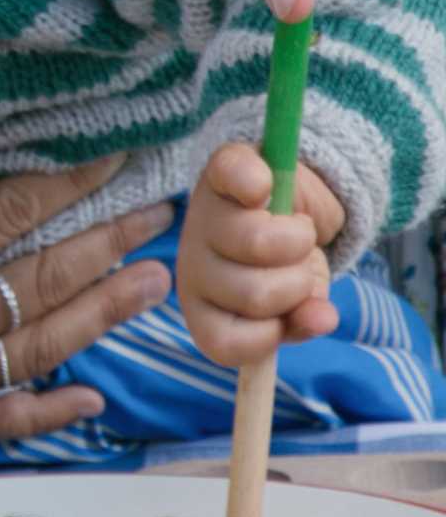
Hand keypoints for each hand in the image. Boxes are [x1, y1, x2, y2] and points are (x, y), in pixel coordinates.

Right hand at [0, 149, 175, 446]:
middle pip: (44, 280)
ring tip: (153, 286)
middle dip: (107, 242)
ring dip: (102, 316)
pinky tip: (90, 398)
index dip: (72, 184)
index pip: (15, 214)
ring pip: (37, 347)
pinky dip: (44, 413)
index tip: (115, 162)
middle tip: (156, 217)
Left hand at [178, 143, 342, 365]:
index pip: (225, 343)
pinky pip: (236, 175)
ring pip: (257, 242)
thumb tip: (322, 318)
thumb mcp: (299, 300)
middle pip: (253, 294)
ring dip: (299, 239)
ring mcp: (203, 217)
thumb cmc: (282, 264)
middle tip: (298, 265)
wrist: (287, 203)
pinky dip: (257, 179)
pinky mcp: (218, 172)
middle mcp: (194, 265)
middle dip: (296, 283)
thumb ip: (304, 318)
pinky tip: (264, 187)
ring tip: (297, 232)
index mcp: (204, 307)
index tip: (288, 311)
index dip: (270, 334)